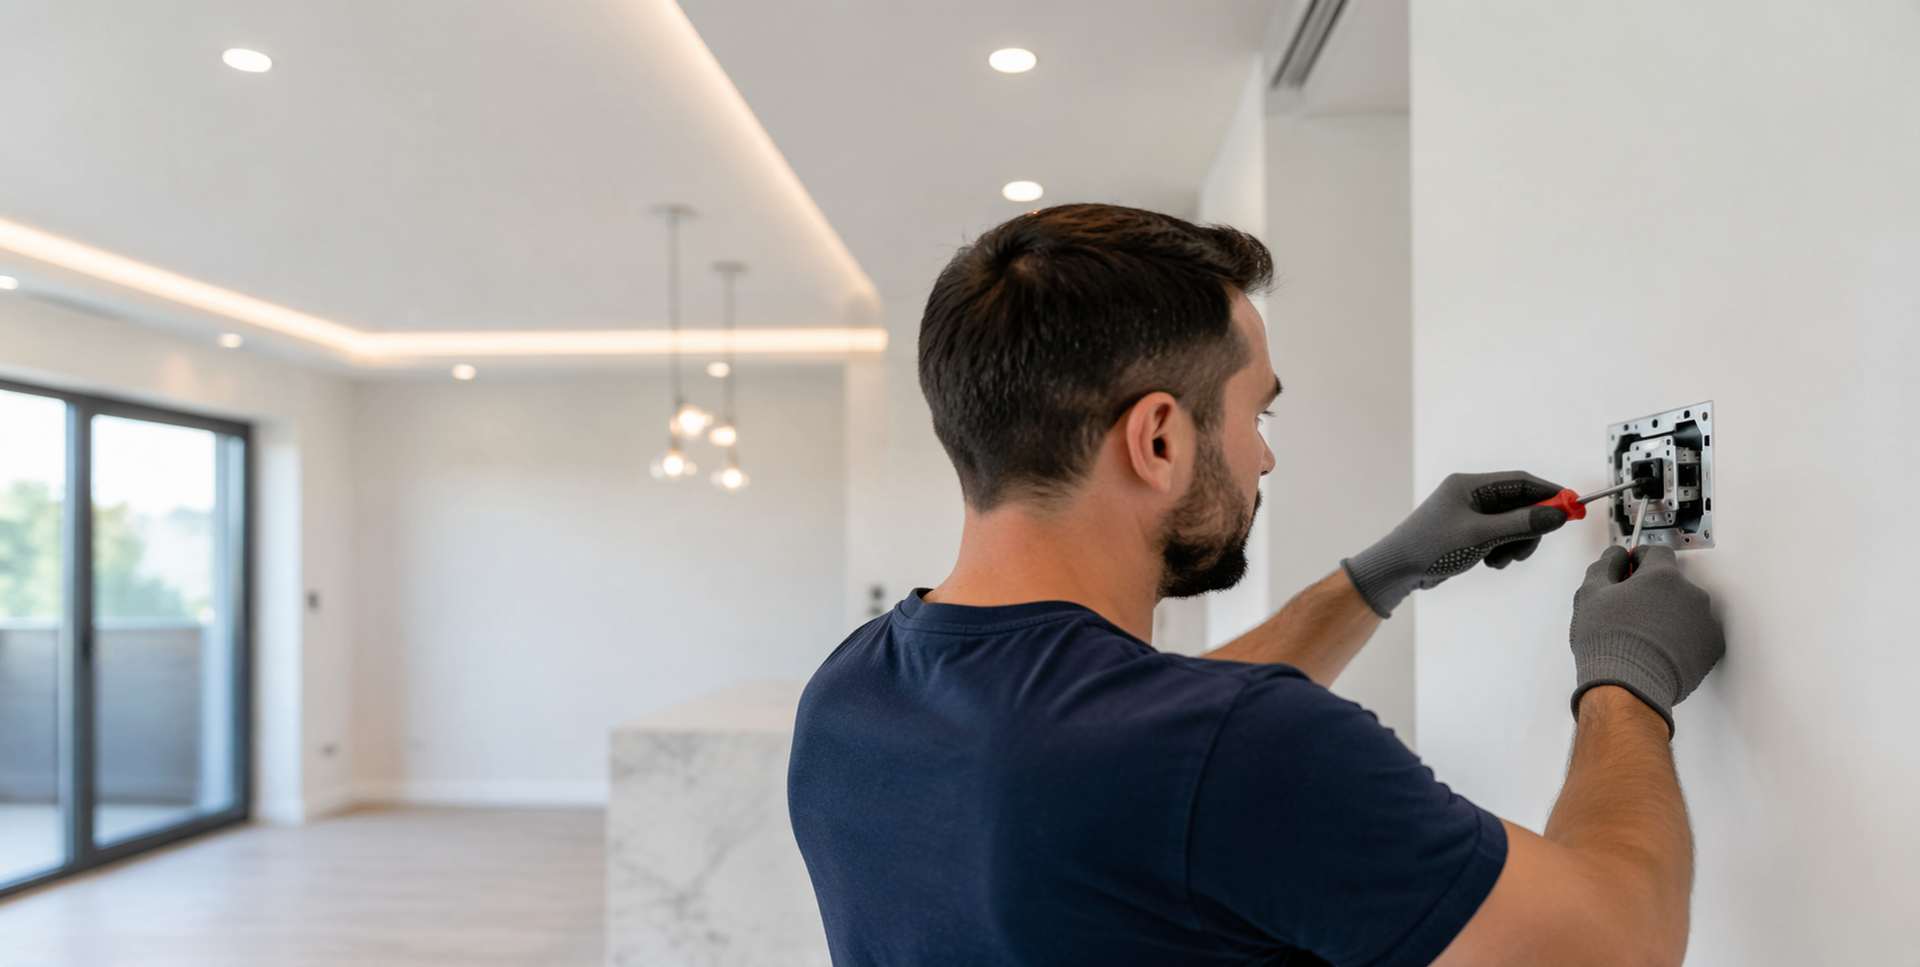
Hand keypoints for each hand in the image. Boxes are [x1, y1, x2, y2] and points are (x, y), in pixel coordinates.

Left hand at [1342, 471, 1569, 616]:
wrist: (1397, 569)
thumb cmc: (1432, 547)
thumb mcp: (1482, 536)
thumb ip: (1521, 524)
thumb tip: (1558, 514)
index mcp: (1469, 485)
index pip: (1520, 481)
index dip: (1549, 493)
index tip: (1572, 507)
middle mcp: (1469, 495)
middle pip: (1519, 503)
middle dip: (1529, 526)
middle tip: (1528, 547)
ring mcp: (1468, 513)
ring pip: (1511, 523)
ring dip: (1515, 543)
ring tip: (1500, 561)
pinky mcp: (1467, 532)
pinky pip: (1498, 536)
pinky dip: (1502, 549)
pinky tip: (1489, 563)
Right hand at [1569, 545, 1725, 735]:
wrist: (1628, 686)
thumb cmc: (1609, 642)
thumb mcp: (1591, 594)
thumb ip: (1605, 564)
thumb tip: (1617, 556)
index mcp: (1662, 576)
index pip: (1657, 552)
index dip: (1640, 560)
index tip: (1631, 571)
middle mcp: (1691, 594)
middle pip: (1673, 582)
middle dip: (1655, 591)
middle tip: (1632, 610)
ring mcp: (1705, 621)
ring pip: (1687, 607)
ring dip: (1671, 614)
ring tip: (1645, 635)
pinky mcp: (1712, 647)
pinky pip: (1698, 633)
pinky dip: (1683, 637)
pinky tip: (1660, 649)